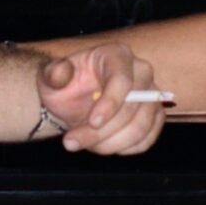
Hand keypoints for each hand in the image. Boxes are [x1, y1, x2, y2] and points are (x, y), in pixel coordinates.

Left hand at [39, 44, 163, 154]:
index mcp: (117, 55)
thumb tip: (61, 72)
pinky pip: (146, 139)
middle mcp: (141, 72)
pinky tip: (103, 144)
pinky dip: (123, 148)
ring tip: (84, 144)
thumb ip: (54, 74)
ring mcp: (151, 95)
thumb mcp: (51, 78)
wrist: (73, 101)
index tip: (92, 122)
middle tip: (72, 142)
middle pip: (132, 107)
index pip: (123, 80)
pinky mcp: (154, 116)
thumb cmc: (64, 86)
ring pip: (141, 127)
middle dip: (102, 131)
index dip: (110, 104)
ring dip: (111, 144)